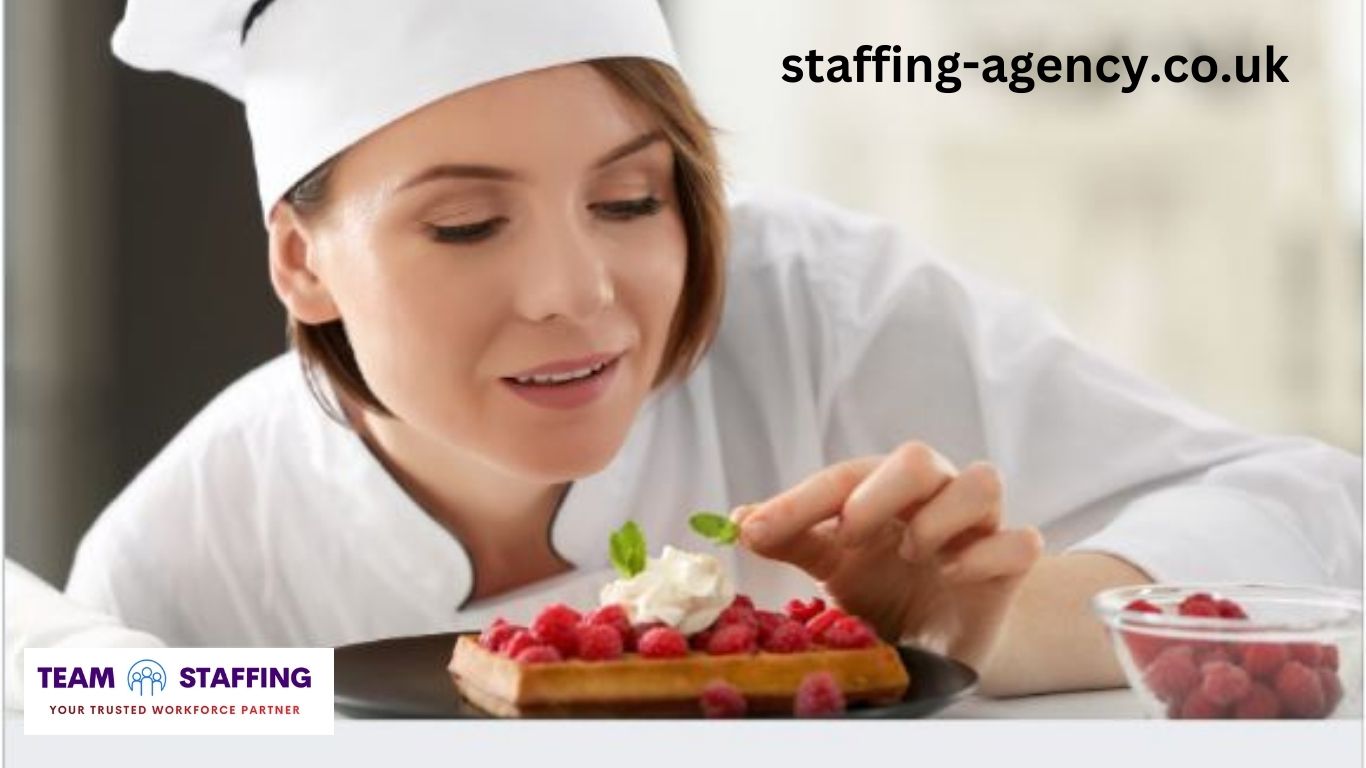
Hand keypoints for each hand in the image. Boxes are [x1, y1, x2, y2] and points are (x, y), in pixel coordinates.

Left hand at [732, 442, 1042, 670]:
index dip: (796, 502)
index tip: (754, 531)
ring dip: (941, 516)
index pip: (842, 478)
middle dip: (879, 492)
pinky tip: (954, 575)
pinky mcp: (1010, 566)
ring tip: (913, 553)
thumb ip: (791, 539)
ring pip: (982, 482)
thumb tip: (739, 520)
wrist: (938, 639)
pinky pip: (1020, 542)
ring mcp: (976, 529)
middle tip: (849, 533)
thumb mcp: (831, 566)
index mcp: (882, 490)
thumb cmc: (884, 587)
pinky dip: (986, 555)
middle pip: (918, 458)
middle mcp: (931, 497)